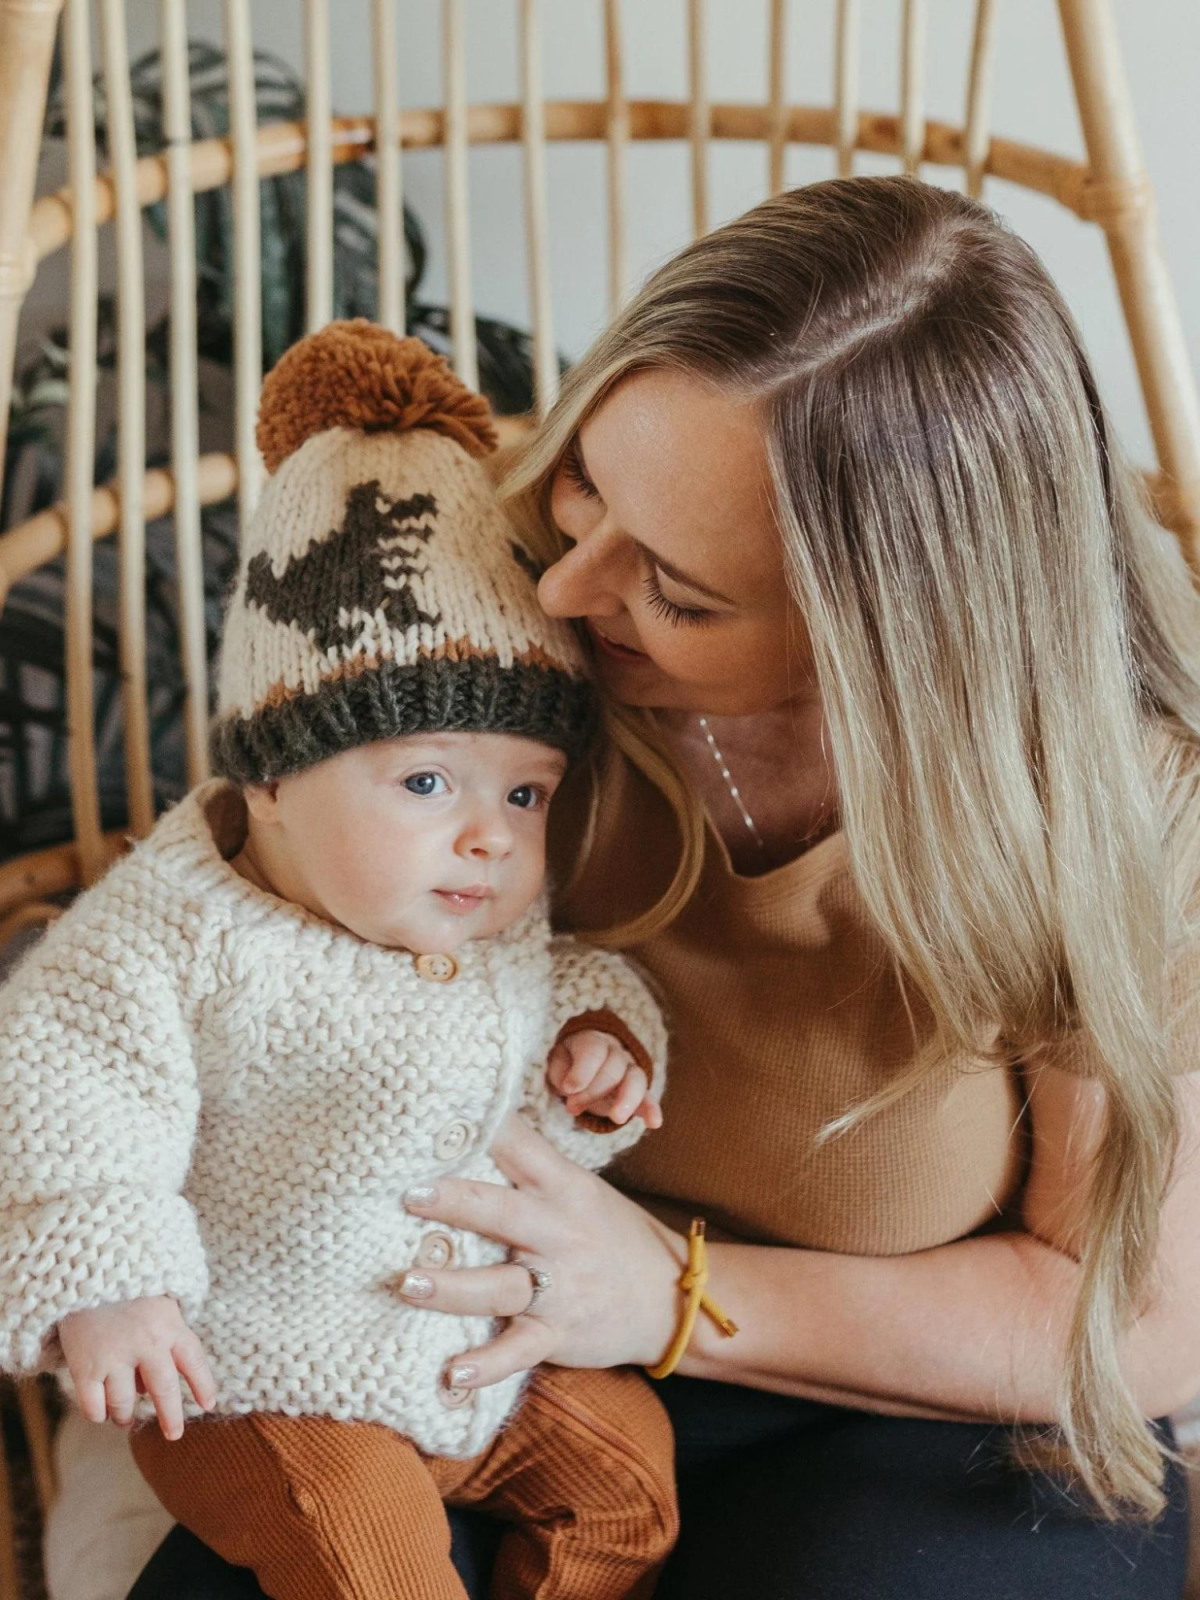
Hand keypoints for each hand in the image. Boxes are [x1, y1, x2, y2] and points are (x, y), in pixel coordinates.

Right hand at [58, 1295, 216, 1440]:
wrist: (85, 1269)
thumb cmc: (127, 1288)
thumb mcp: (160, 1301)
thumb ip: (167, 1333)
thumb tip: (153, 1384)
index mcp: (169, 1325)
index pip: (193, 1361)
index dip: (203, 1385)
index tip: (209, 1405)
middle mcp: (146, 1343)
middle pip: (164, 1390)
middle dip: (171, 1416)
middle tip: (174, 1434)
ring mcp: (114, 1356)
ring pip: (125, 1404)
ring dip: (125, 1416)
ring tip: (125, 1417)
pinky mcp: (85, 1366)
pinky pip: (93, 1406)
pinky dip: (98, 1414)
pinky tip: (101, 1410)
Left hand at [401, 1114, 685, 1390]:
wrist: (672, 1297)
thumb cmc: (612, 1233)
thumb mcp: (580, 1189)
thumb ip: (530, 1169)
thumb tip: (465, 1134)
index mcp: (564, 1186)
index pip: (520, 1146)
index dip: (481, 1129)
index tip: (434, 1117)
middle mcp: (559, 1232)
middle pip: (502, 1213)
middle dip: (455, 1202)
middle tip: (408, 1194)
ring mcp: (559, 1287)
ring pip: (499, 1285)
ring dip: (452, 1288)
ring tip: (408, 1283)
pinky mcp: (557, 1334)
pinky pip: (518, 1351)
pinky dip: (487, 1365)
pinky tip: (454, 1375)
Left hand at [546, 1029, 662, 1128]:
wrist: (582, 1066)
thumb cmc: (566, 1064)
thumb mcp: (555, 1062)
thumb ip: (560, 1071)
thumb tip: (570, 1088)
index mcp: (593, 1041)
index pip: (594, 1050)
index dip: (582, 1070)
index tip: (568, 1089)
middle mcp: (616, 1053)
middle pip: (613, 1067)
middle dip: (593, 1091)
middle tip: (572, 1108)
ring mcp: (630, 1071)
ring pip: (636, 1079)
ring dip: (627, 1099)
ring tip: (617, 1118)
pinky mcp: (638, 1092)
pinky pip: (648, 1098)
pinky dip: (652, 1110)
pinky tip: (654, 1122)